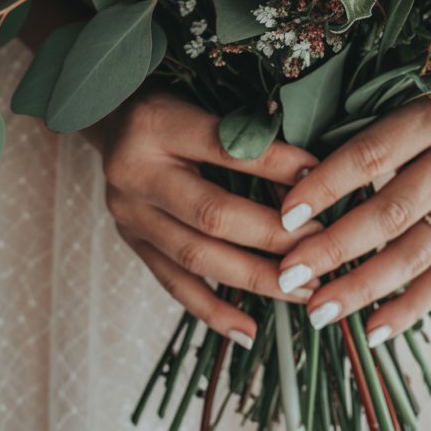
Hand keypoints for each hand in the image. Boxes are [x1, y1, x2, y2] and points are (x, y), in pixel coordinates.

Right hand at [97, 91, 321, 346]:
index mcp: (157, 125)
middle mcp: (135, 174)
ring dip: (255, 278)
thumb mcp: (203, 98)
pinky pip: (174, 285)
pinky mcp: (131, 243)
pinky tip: (250, 332)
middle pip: (212, 213)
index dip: (276, 165)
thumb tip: (312, 173)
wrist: (108, 115)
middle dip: (272, 236)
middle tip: (322, 248)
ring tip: (303, 291)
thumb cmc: (172, 102)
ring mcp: (129, 215)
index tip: (322, 178)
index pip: (226, 148)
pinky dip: (213, 311)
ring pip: (196, 257)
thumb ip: (246, 132)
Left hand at [276, 94, 430, 344]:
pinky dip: (410, 307)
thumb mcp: (399, 98)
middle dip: (336, 247)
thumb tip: (286, 180)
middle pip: (393, 210)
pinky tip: (372, 331)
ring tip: (320, 311)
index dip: (327, 185)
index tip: (286, 216)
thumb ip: (354, 133)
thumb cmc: (427, 102)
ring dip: (366, 286)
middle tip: (290, 275)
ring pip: (419, 251)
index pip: (372, 154)